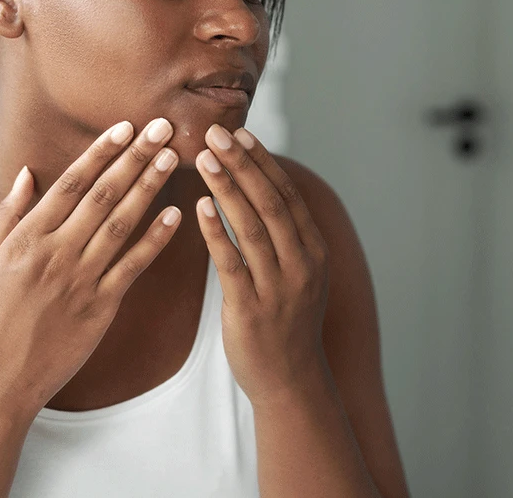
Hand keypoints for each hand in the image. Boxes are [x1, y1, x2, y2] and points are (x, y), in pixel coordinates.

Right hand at [0, 118, 182, 416]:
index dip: (100, 152)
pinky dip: (155, 239)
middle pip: (102, 195)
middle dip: (134, 158)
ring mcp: (81, 280)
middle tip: (161, 128)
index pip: (70, 184)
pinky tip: (175, 215)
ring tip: (171, 159)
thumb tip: (27, 173)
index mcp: (27, 239)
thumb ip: (7, 215)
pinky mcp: (102, 306)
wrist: (2, 376)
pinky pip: (134, 266)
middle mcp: (56, 253)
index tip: (124, 126)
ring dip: (148, 188)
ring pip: (121, 223)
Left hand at [193, 125, 330, 404]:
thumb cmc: (286, 321)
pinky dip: (216, 232)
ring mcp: (279, 287)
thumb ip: (285, 234)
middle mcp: (302, 264)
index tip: (240, 133)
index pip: (287, 195)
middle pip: (271, 203)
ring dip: (228, 188)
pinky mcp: (251, 308)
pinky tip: (198, 207)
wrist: (290, 380)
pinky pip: (231, 263)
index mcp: (314, 250)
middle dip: (243, 164)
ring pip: (252, 227)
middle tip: (216, 132)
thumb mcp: (299, 273)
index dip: (263, 162)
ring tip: (206, 158)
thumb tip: (261, 187)